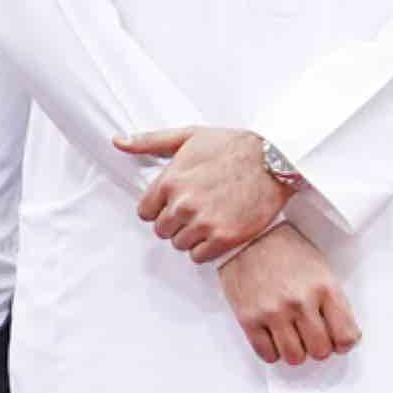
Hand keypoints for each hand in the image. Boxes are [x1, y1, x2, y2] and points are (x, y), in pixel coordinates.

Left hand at [115, 125, 288, 261]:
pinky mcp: (224, 238)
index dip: (160, 208)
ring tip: (210, 217)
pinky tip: (218, 230)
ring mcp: (203, 223)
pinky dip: (206, 248)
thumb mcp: (189, 136)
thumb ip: (150, 141)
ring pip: (179, 245)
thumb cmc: (232, 146)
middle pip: (162, 231)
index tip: (176, 202)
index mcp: (170, 181)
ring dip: (191, 236)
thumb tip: (118, 142)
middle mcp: (183, 205)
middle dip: (175, 222)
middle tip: (197, 209)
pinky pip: (199, 256)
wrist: (274, 160)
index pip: (145, 213)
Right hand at [221, 226, 358, 366]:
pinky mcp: (249, 318)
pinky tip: (274, 337)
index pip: (345, 336)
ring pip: (295, 358)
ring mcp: (273, 311)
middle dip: (319, 347)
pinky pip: (267, 354)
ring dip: (296, 352)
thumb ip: (332, 301)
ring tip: (293, 337)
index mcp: (324, 287)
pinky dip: (273, 351)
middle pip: (320, 351)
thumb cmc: (285, 250)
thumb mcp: (321, 268)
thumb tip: (341, 335)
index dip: (343, 343)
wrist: (248, 235)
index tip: (338, 341)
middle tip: (312, 337)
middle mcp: (300, 302)